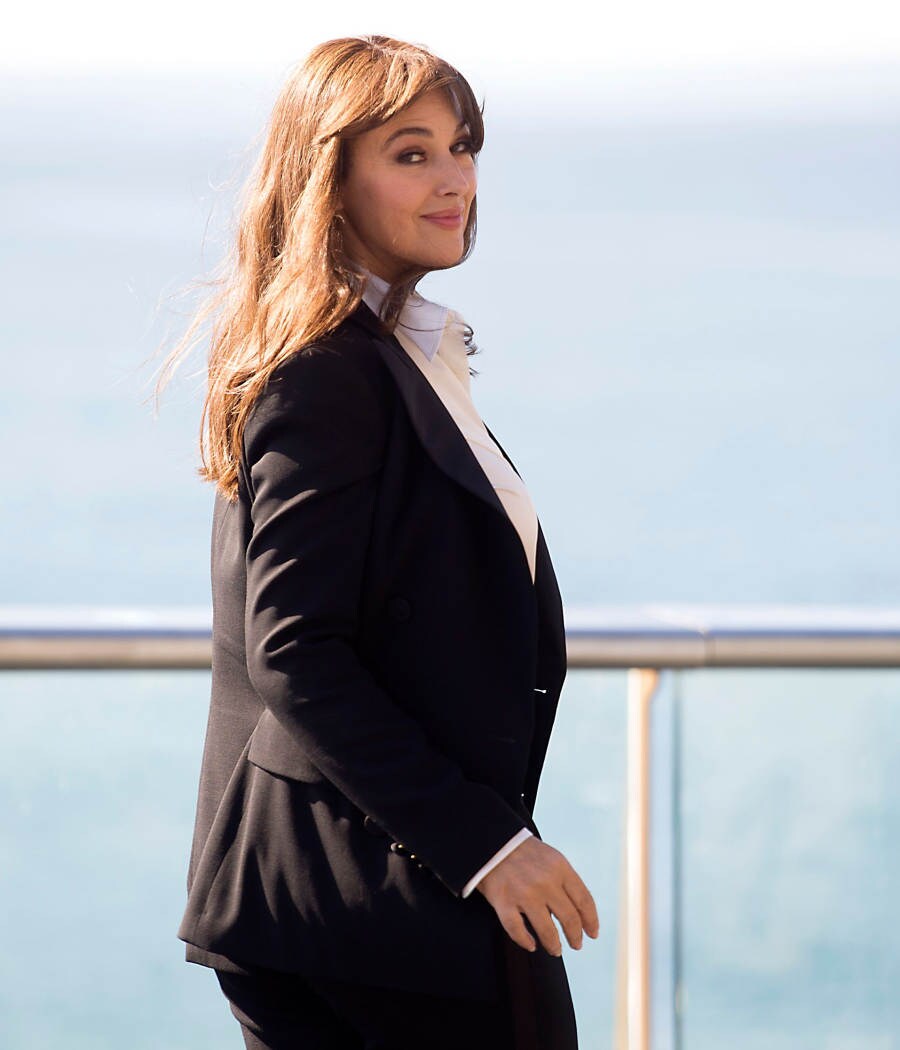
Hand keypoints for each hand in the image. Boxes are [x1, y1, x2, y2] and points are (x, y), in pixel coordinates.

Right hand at [476, 836, 599, 954]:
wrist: (490, 839)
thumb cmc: (522, 850)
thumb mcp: (550, 856)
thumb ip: (564, 879)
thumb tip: (578, 910)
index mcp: (560, 868)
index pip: (584, 901)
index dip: (591, 921)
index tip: (592, 933)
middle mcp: (545, 882)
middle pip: (569, 919)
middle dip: (575, 936)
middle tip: (576, 944)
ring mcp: (524, 893)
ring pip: (547, 931)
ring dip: (554, 944)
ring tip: (555, 949)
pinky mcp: (504, 902)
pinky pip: (517, 931)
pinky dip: (525, 941)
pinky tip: (530, 944)